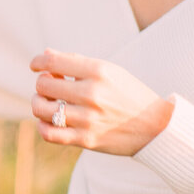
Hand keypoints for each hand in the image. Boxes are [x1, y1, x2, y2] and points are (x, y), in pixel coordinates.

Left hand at [30, 48, 173, 155]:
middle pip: (43, 85)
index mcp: (98, 71)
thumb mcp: (109, 70)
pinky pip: (49, 134)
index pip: (52, 62)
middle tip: (51, 85)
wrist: (157, 127)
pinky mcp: (87, 139)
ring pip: (41, 108)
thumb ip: (76, 61)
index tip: (36, 65)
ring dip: (38, 103)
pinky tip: (48, 120)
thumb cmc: (129, 94)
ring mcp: (88, 118)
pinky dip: (42, 126)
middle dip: (42, 83)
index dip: (38, 62)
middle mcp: (92, 94)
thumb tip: (45, 54)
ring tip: (47, 102)